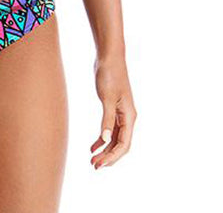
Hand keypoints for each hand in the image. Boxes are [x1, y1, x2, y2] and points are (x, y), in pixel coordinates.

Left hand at [90, 54, 135, 168]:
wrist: (109, 57)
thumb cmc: (109, 74)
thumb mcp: (106, 98)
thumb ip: (107, 119)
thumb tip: (106, 140)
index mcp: (129, 116)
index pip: (124, 144)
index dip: (112, 157)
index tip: (99, 164)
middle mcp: (128, 117)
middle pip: (121, 144)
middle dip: (109, 157)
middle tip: (94, 165)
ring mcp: (121, 113)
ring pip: (116, 138)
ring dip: (105, 149)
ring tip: (93, 159)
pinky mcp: (114, 108)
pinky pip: (111, 129)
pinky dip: (103, 138)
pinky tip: (93, 145)